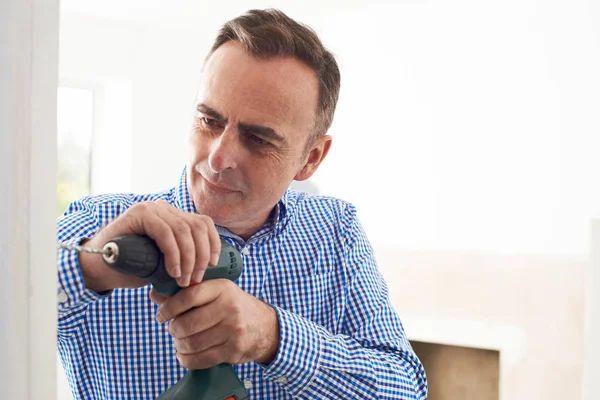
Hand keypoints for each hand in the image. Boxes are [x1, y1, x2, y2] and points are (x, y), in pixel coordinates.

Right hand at [79, 200, 220, 291]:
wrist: (98, 267)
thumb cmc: (132, 267)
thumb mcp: (165, 262)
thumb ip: (182, 257)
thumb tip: (206, 270)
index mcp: (173, 216)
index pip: (203, 223)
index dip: (213, 243)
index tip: (214, 265)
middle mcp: (164, 208)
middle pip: (197, 226)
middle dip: (202, 256)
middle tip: (196, 279)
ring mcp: (151, 209)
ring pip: (184, 230)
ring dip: (189, 259)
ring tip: (183, 280)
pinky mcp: (138, 214)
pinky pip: (165, 232)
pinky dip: (173, 254)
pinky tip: (173, 271)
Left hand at [150, 279, 279, 368]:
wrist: (265, 326)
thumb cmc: (235, 307)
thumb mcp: (217, 292)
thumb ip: (187, 294)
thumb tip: (156, 295)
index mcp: (223, 288)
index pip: (189, 296)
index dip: (169, 307)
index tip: (161, 315)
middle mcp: (229, 307)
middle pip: (188, 323)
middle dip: (174, 330)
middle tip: (173, 330)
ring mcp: (233, 330)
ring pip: (193, 343)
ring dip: (179, 346)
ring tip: (180, 342)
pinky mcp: (233, 349)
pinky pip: (201, 359)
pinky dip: (187, 360)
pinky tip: (185, 355)